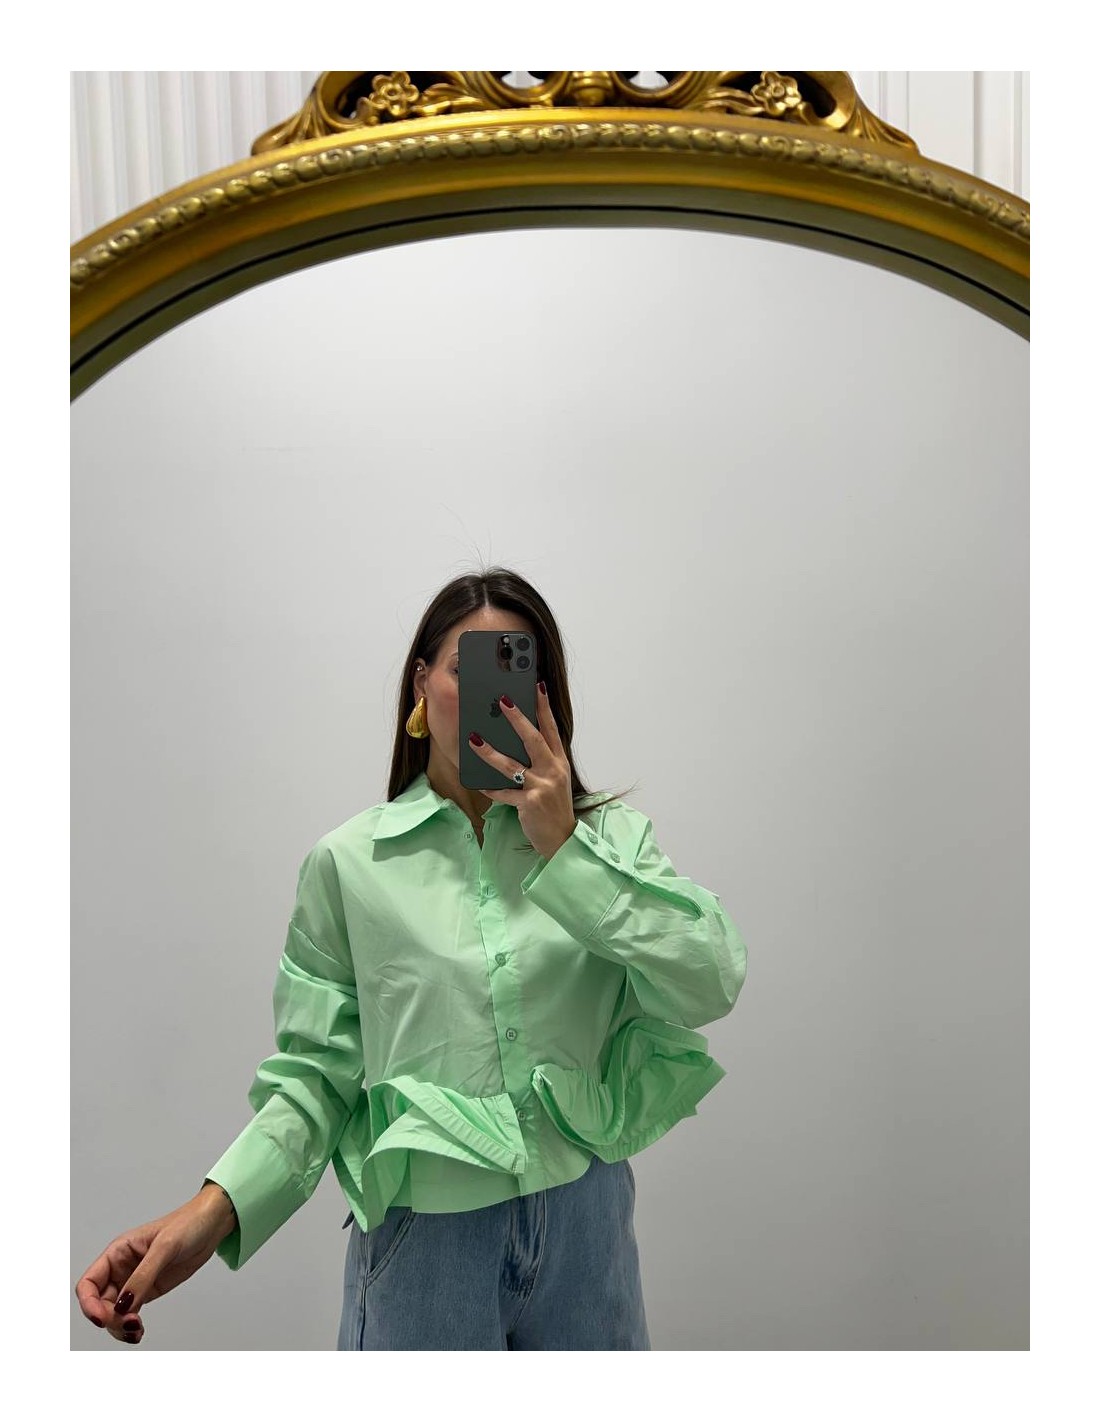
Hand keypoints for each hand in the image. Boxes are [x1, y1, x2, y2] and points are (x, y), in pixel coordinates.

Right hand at [74, 1182, 236, 1344]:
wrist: (210, 1225)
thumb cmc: (187, 1224)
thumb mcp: (165, 1247)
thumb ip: (143, 1276)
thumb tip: (123, 1305)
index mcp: (117, 1252)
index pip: (88, 1283)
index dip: (89, 1304)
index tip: (102, 1318)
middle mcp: (121, 1268)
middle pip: (98, 1303)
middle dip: (109, 1318)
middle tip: (130, 1323)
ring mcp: (133, 1281)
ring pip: (113, 1312)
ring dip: (118, 1327)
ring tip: (136, 1331)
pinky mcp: (147, 1291)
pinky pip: (129, 1313)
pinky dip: (130, 1326)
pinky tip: (138, 1332)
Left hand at [471, 681, 576, 859]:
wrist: (562, 838)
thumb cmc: (555, 807)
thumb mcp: (555, 780)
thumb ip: (542, 762)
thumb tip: (519, 742)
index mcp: (559, 762)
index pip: (552, 729)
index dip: (544, 707)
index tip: (537, 687)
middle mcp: (552, 771)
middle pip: (533, 739)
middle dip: (518, 718)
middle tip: (503, 700)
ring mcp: (541, 787)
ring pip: (511, 765)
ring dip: (490, 752)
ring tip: (474, 739)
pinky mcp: (529, 803)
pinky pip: (503, 793)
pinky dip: (490, 788)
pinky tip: (477, 781)